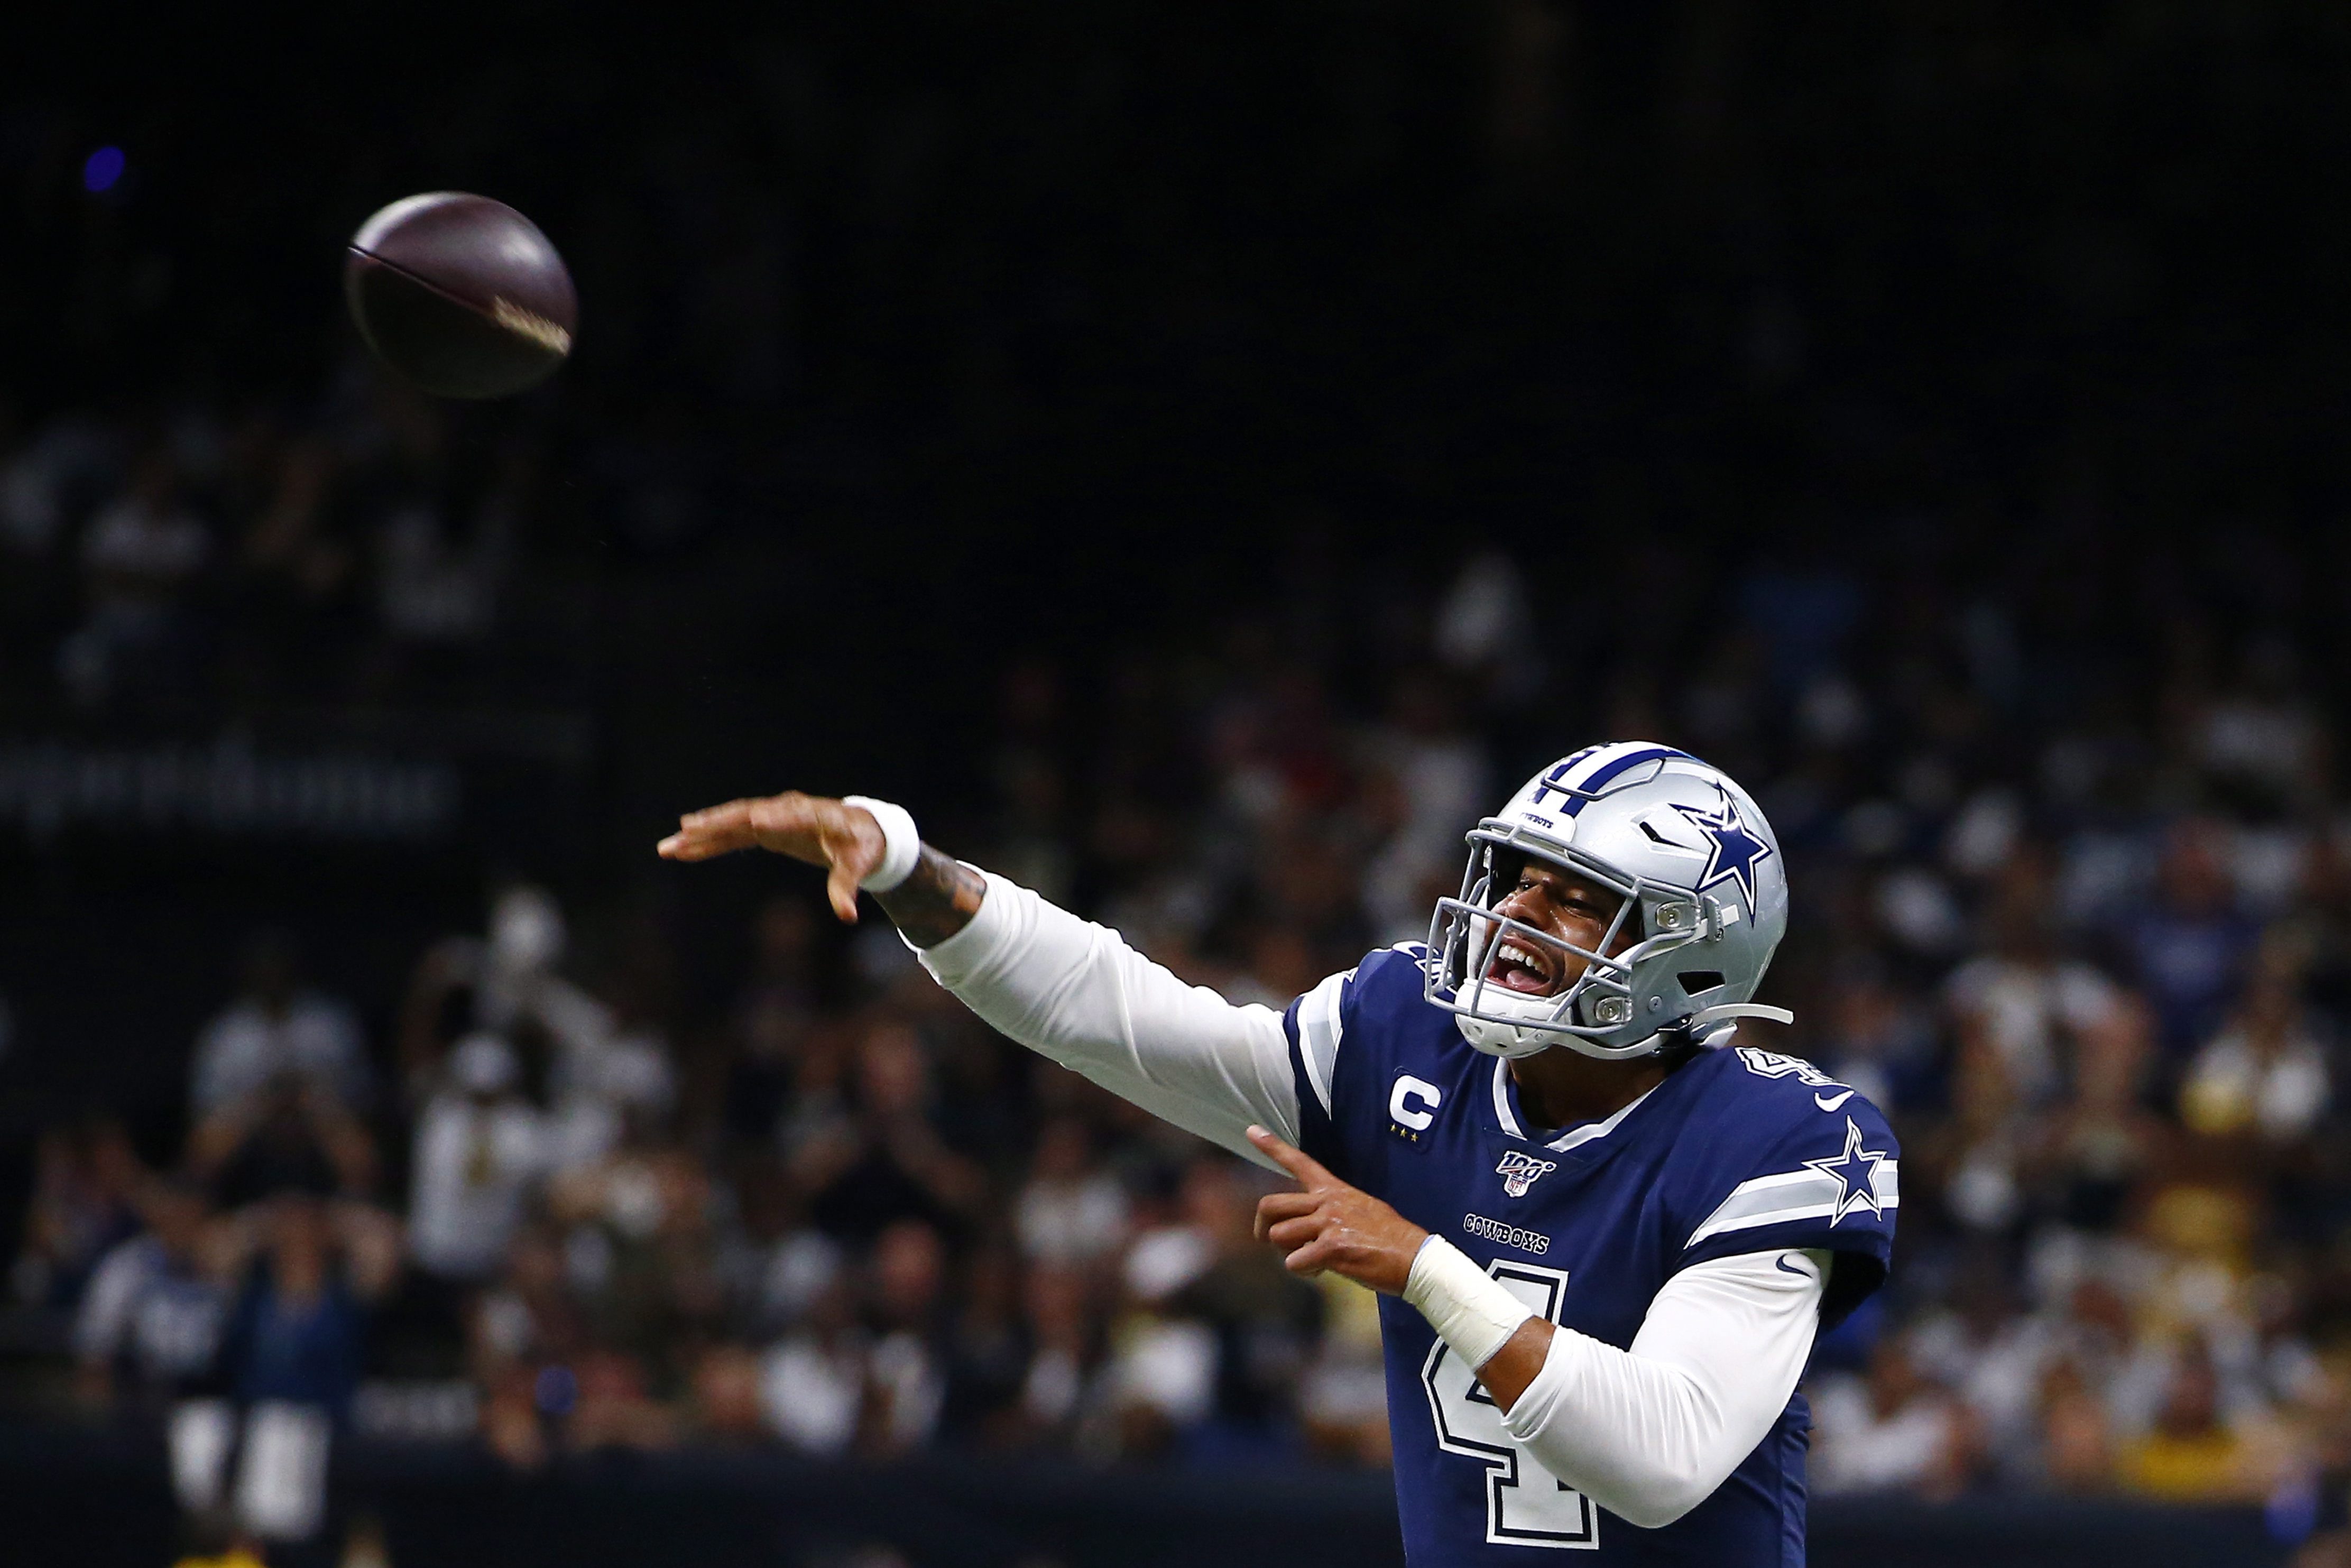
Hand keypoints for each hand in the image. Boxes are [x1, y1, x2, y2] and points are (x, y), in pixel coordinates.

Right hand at [657, 791, 886, 921]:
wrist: (859, 829)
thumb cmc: (860, 846)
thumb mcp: (857, 867)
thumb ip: (846, 888)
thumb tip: (848, 916)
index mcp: (813, 815)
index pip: (791, 815)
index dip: (774, 819)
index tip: (753, 820)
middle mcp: (787, 810)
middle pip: (747, 814)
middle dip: (717, 823)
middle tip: (685, 829)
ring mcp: (771, 817)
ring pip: (731, 823)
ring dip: (700, 834)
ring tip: (669, 846)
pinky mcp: (763, 826)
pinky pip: (731, 834)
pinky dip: (708, 842)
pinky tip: (683, 851)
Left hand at [1248, 1124, 1428, 1294]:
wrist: (1416, 1258)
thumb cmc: (1392, 1238)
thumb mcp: (1363, 1209)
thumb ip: (1333, 1211)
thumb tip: (1313, 1227)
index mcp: (1335, 1190)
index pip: (1300, 1162)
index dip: (1272, 1146)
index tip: (1251, 1131)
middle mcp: (1328, 1202)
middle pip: (1271, 1204)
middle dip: (1261, 1226)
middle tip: (1266, 1240)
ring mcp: (1328, 1224)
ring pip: (1279, 1236)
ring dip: (1289, 1253)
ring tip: (1312, 1260)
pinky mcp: (1331, 1248)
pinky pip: (1295, 1262)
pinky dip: (1304, 1271)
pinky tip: (1323, 1271)